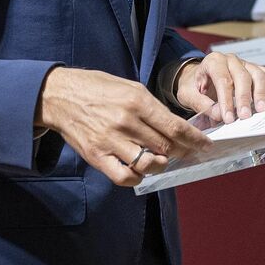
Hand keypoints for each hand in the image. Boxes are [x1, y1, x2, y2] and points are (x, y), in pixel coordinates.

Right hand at [35, 67, 209, 186]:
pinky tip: (139, 170)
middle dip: (182, 152)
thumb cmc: (97, 88)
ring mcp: (111, 140)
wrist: (60, 95)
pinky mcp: (97, 156)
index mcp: (137, 100)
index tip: (205, 145)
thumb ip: (151, 108)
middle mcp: (126, 121)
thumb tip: (174, 126)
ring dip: (160, 164)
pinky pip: (124, 177)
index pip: (175, 126)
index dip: (194, 139)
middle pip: (165, 146)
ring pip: (148, 163)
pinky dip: (137, 178)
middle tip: (188, 153)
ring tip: (161, 160)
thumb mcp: (129, 87)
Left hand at [174, 53, 264, 123]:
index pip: (223, 79)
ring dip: (261, 94)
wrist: (199, 79)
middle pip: (242, 77)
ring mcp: (246, 64)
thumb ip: (201, 104)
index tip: (228, 118)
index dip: (226, 100)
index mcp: (213, 61)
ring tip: (261, 110)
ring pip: (258, 75)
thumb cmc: (194, 87)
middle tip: (245, 116)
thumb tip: (219, 114)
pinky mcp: (256, 70)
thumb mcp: (188, 95)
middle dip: (244, 98)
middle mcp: (231, 59)